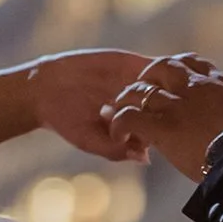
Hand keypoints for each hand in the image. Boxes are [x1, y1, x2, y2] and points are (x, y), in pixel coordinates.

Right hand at [28, 46, 165, 160]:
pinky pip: (154, 65)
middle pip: (173, 107)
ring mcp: (136, 83)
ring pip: (168, 84)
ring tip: (158, 94)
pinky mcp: (128, 62)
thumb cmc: (67, 122)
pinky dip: (158, 70)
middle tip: (169, 111)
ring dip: (170, 87)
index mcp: (135, 128)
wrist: (46, 89)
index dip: (172, 131)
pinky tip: (146, 79)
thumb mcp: (90, 141)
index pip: (165, 130)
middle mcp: (140, 106)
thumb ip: (115, 150)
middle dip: (176, 109)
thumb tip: (146, 158)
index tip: (166, 133)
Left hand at [102, 52, 222, 180]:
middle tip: (135, 97)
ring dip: (125, 102)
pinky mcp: (164, 128)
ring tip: (118, 117)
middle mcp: (196, 86)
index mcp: (220, 83)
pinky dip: (120, 123)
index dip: (173, 69)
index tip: (168, 81)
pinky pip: (130, 116)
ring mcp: (178, 105)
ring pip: (139, 91)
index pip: (190, 62)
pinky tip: (119, 134)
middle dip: (144, 81)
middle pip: (159, 68)